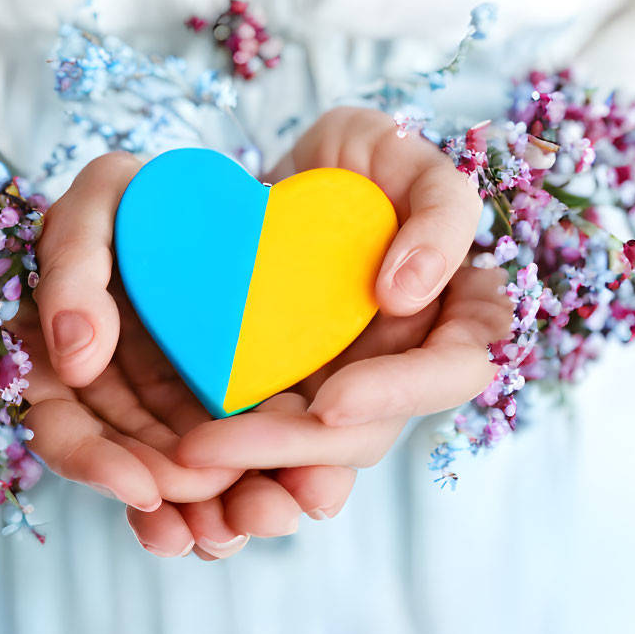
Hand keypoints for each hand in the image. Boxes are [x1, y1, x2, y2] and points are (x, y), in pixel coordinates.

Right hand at [24, 153, 349, 557]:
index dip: (97, 466)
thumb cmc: (135, 194)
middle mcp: (114, 400)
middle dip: (177, 504)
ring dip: (223, 509)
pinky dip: (266, 477)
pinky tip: (299, 499)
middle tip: (219, 526)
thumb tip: (76, 358)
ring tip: (265, 522)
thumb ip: (71, 267)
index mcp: (60, 363)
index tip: (143, 488)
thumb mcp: (96, 204)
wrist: (207, 200)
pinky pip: (245, 453)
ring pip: (190, 475)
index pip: (64, 431)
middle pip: (133, 470)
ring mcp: (172, 408)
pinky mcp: (228, 407)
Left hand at [172, 108, 511, 503]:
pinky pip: (263, 448)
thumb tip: (408, 292)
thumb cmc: (368, 163)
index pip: (450, 373)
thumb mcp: (413, 159)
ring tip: (190, 460)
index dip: (396, 394)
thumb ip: (441, 212)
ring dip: (251, 472)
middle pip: (365, 434)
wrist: (293, 180)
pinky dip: (226, 465)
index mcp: (454, 320)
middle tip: (210, 445)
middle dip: (292, 449)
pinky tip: (180, 474)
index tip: (329, 400)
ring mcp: (343, 393)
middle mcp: (401, 372)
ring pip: (312, 460)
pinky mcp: (285, 401)